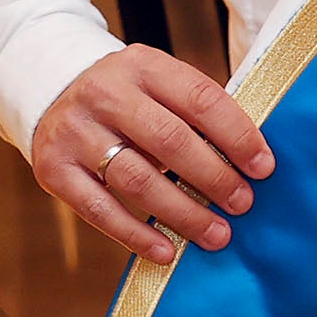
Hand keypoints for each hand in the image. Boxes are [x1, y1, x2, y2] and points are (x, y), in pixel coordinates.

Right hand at [30, 44, 274, 264]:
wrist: (52, 92)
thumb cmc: (127, 97)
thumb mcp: (157, 84)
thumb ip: (195, 113)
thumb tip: (251, 162)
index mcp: (142, 65)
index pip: (200, 98)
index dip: (237, 135)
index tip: (264, 168)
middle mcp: (105, 94)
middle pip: (170, 141)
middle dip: (214, 178)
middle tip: (243, 204)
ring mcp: (75, 132)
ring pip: (138, 180)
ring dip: (183, 213)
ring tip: (216, 234)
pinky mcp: (54, 169)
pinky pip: (100, 210)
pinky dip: (136, 236)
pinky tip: (167, 251)